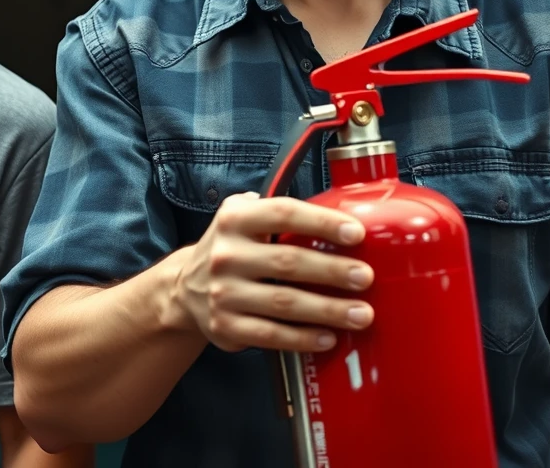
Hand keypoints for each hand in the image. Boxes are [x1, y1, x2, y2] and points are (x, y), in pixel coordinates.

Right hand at [171, 192, 373, 352]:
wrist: (185, 288)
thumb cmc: (232, 248)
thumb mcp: (240, 217)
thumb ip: (275, 211)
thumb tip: (335, 214)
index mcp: (234, 219)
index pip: (282, 213)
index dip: (321, 222)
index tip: (356, 233)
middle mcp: (226, 253)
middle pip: (288, 262)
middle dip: (332, 270)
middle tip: (365, 278)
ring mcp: (223, 292)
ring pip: (284, 303)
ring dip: (327, 309)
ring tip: (361, 314)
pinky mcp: (225, 326)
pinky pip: (271, 334)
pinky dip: (303, 338)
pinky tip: (329, 338)